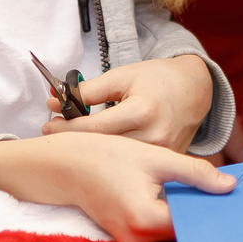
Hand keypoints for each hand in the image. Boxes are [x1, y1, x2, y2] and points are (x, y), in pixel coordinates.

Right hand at [0, 131, 234, 241]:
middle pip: (184, 230)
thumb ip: (194, 172)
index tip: (240, 204)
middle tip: (234, 195)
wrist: (63, 165)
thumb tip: (230, 187)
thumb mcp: (155, 157)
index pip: (195, 224)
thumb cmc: (106, 156)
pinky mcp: (127, 236)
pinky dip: (172, 214)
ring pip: (172, 230)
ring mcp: (130, 241)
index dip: (218, 213)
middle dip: (206, 212)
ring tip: (213, 192)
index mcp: (146, 219)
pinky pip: (158, 228)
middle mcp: (137, 238)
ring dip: (189, 212)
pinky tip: (187, 196)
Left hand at [41, 55, 215, 152]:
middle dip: (75, 141)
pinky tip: (99, 152)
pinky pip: (133, 165)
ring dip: (93, 152)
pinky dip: (113, 159)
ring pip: (116, 161)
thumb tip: (55, 101)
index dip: (66, 128)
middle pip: (103, 148)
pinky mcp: (166, 162)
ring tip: (74, 143)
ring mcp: (161, 153)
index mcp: (142, 110)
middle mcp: (153, 135)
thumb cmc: (157, 79)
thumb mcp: (122, 76)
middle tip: (54, 134)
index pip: (94, 128)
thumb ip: (89, 90)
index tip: (48, 126)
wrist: (194, 89)